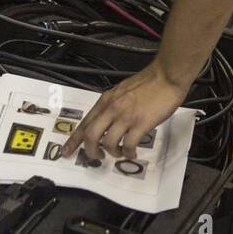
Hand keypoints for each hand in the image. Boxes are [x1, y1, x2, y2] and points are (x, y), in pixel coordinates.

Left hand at [60, 60, 189, 161]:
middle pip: (91, 135)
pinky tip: (133, 153)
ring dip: (113, 153)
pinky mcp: (140, 123)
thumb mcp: (122, 91)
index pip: (85, 123)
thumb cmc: (148, 82)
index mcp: (106, 101)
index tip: (66, 152)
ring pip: (108, 142)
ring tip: (120, 154)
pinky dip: (129, 153)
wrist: (166, 76)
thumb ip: (113, 104)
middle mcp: (111, 109)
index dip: (73, 140)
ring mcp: (125, 116)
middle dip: (90, 151)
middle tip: (97, 157)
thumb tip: (107, 120)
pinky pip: (129, 144)